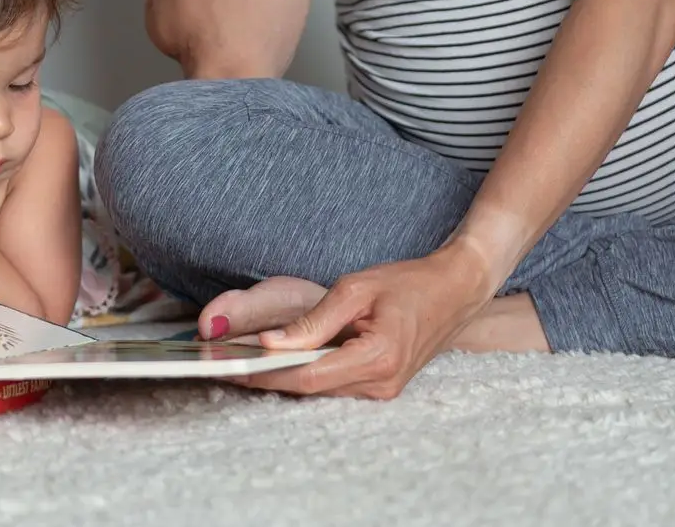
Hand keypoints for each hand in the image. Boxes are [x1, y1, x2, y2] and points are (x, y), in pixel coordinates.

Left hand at [242, 241, 495, 399]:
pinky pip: (331, 385)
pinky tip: (274, 360)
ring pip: (317, 390)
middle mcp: (380, 385)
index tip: (227, 363)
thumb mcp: (357, 288)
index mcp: (377, 358)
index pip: (306, 375)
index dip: (263, 372)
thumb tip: (270, 343)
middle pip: (307, 388)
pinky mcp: (379, 389)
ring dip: (277, 376)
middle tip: (218, 361)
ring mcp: (382, 392)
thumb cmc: (408, 283)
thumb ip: (314, 320)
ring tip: (235, 359)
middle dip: (261, 376)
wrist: (456, 291)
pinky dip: (301, 373)